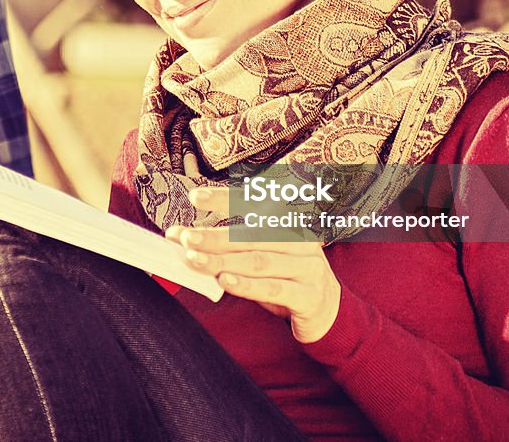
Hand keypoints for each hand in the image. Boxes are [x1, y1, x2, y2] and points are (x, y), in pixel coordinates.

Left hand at [167, 187, 341, 342]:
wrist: (329, 313)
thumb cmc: (284, 279)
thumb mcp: (259, 258)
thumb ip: (226, 247)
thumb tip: (179, 236)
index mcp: (288, 223)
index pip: (253, 204)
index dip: (224, 198)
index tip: (196, 196)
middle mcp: (300, 240)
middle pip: (251, 234)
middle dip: (215, 235)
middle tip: (186, 236)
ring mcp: (308, 267)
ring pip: (259, 260)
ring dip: (223, 260)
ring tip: (195, 258)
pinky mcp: (310, 295)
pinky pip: (274, 288)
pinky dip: (247, 285)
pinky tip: (224, 281)